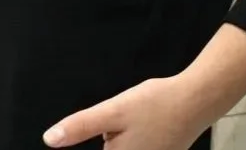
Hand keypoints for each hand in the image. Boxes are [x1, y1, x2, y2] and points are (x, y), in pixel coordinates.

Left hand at [42, 74, 214, 149]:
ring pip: (122, 147)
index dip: (93, 136)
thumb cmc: (154, 105)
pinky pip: (138, 146)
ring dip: (120, 136)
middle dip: (109, 137)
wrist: (196, 100)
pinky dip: (136, 136)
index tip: (110, 128)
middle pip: (110, 148)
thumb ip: (80, 127)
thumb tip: (49, 140)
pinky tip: (147, 123)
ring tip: (138, 119)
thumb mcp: (112, 111)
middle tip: (128, 119)